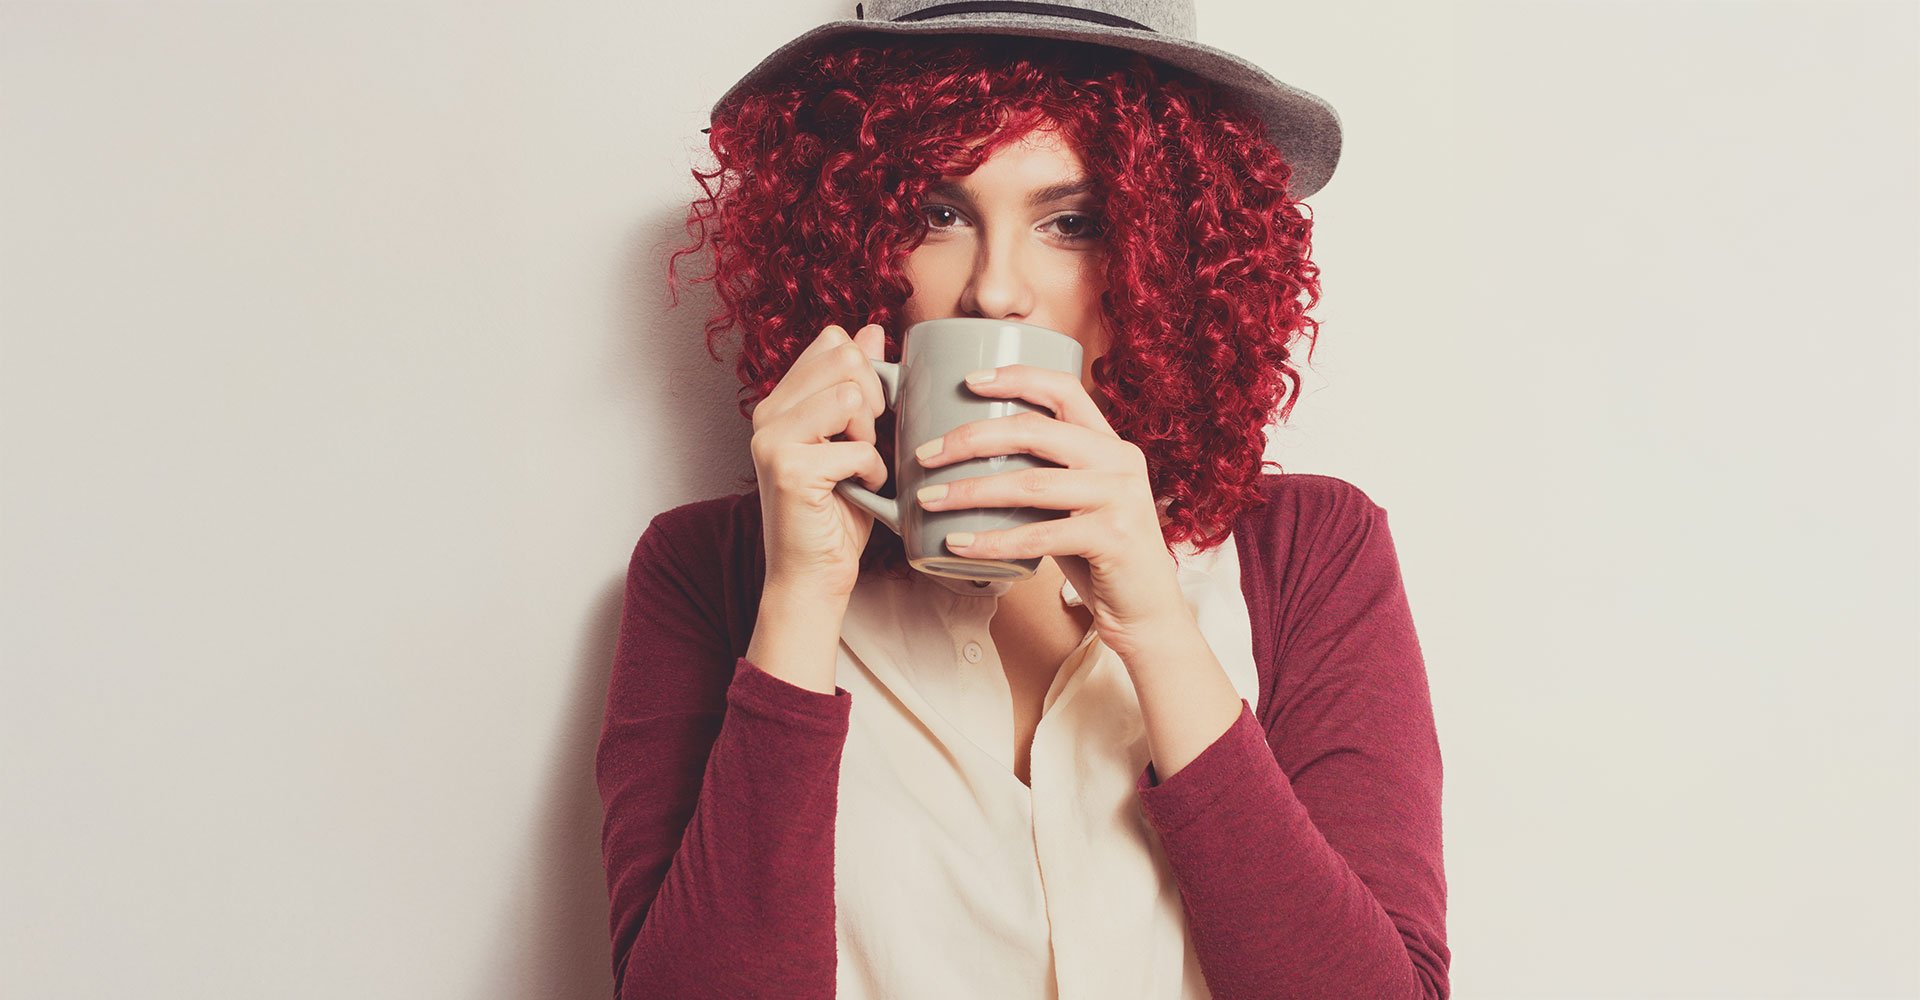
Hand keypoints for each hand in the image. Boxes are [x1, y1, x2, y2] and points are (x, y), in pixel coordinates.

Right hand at [747, 323, 890, 597]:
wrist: (812, 576)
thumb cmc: (836, 512)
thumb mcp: (853, 437)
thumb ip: (858, 384)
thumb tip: (874, 330)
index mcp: (780, 401)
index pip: (833, 341)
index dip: (867, 369)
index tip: (870, 412)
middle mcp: (767, 414)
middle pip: (844, 358)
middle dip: (875, 397)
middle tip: (868, 439)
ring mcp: (772, 440)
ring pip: (849, 394)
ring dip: (871, 434)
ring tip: (861, 463)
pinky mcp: (788, 469)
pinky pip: (856, 446)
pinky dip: (872, 471)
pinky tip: (861, 489)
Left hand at [911, 364, 1187, 658]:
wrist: (1147, 612)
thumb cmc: (1098, 555)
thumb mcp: (1076, 503)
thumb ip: (1042, 475)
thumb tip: (967, 459)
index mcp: (1109, 443)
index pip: (1064, 389)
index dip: (1016, 378)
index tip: (969, 382)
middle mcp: (1119, 461)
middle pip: (1036, 431)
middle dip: (972, 438)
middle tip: (926, 454)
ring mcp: (1120, 497)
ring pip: (1030, 483)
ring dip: (970, 490)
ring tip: (929, 499)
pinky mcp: (1113, 538)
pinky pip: (1038, 536)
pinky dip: (992, 541)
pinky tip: (957, 543)